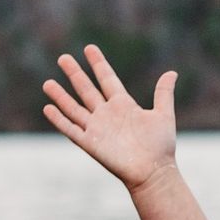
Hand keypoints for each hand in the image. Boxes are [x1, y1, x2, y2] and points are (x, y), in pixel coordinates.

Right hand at [42, 45, 179, 191]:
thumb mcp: (163, 115)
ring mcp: (97, 128)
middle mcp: (107, 114)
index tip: (89, 48)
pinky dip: (59, 119)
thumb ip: (164, 93)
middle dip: (75, 74)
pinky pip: (71, 129)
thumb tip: (172, 72)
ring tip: (47, 83)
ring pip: (74, 108)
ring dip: (61, 96)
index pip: (107, 79)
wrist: (154, 171)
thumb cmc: (161, 146)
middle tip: (63, 58)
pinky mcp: (90, 143)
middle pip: (87, 90)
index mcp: (124, 105)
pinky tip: (48, 108)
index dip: (98, 64)